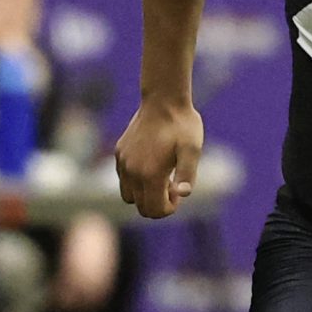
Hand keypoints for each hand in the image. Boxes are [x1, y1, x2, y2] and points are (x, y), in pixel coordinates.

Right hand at [114, 96, 203, 218]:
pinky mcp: (119, 154)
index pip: (155, 211)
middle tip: (171, 183)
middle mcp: (132, 172)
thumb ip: (188, 174)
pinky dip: (135, 181)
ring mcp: (123, 163)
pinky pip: (123, 180)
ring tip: (160, 176)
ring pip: (129, 196)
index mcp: (150, 174)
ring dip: (145, 194)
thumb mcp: (192, 150)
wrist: (164, 100)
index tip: (177, 190)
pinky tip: (150, 164)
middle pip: (142, 208)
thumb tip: (183, 194)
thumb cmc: (182, 126)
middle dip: (158, 203)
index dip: (169, 207)